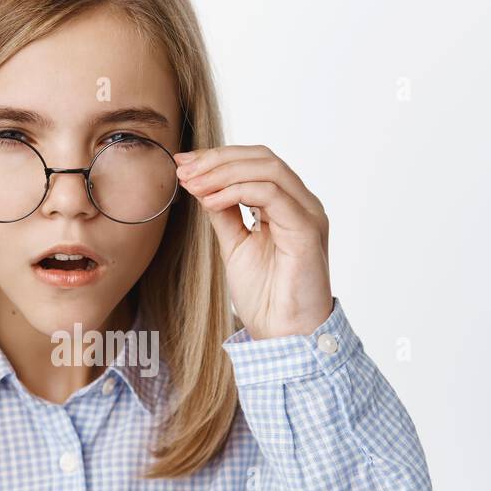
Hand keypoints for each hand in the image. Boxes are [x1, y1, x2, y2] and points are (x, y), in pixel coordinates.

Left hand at [174, 145, 331, 339]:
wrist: (283, 333)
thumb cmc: (265, 296)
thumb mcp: (235, 245)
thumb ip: (224, 214)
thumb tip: (201, 185)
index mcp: (288, 205)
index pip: (255, 163)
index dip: (217, 158)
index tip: (182, 165)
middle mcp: (302, 204)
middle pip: (262, 157)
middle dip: (217, 159)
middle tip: (183, 170)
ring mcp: (308, 214)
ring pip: (268, 169)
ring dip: (223, 172)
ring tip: (193, 185)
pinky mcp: (307, 230)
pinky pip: (272, 195)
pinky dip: (237, 192)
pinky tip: (211, 201)